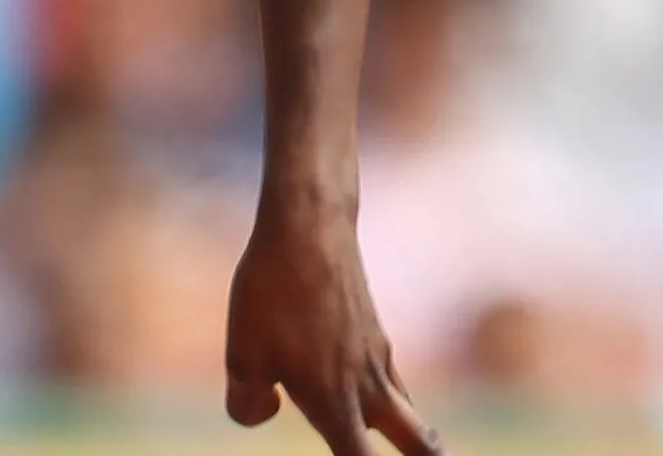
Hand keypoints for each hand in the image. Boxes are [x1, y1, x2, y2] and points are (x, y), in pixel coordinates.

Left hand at [226, 199, 441, 455]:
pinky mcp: (375, 330)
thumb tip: (268, 411)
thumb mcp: (242, 353)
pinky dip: (387, 394)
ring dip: (408, 430)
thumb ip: (247, 402)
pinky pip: (390, 375)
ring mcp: (377, 355)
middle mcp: (366, 386)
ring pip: (406, 408)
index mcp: (334, 402)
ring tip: (405, 441)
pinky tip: (364, 388)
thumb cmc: (271, 293)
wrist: (309, 228)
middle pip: (420, 443)